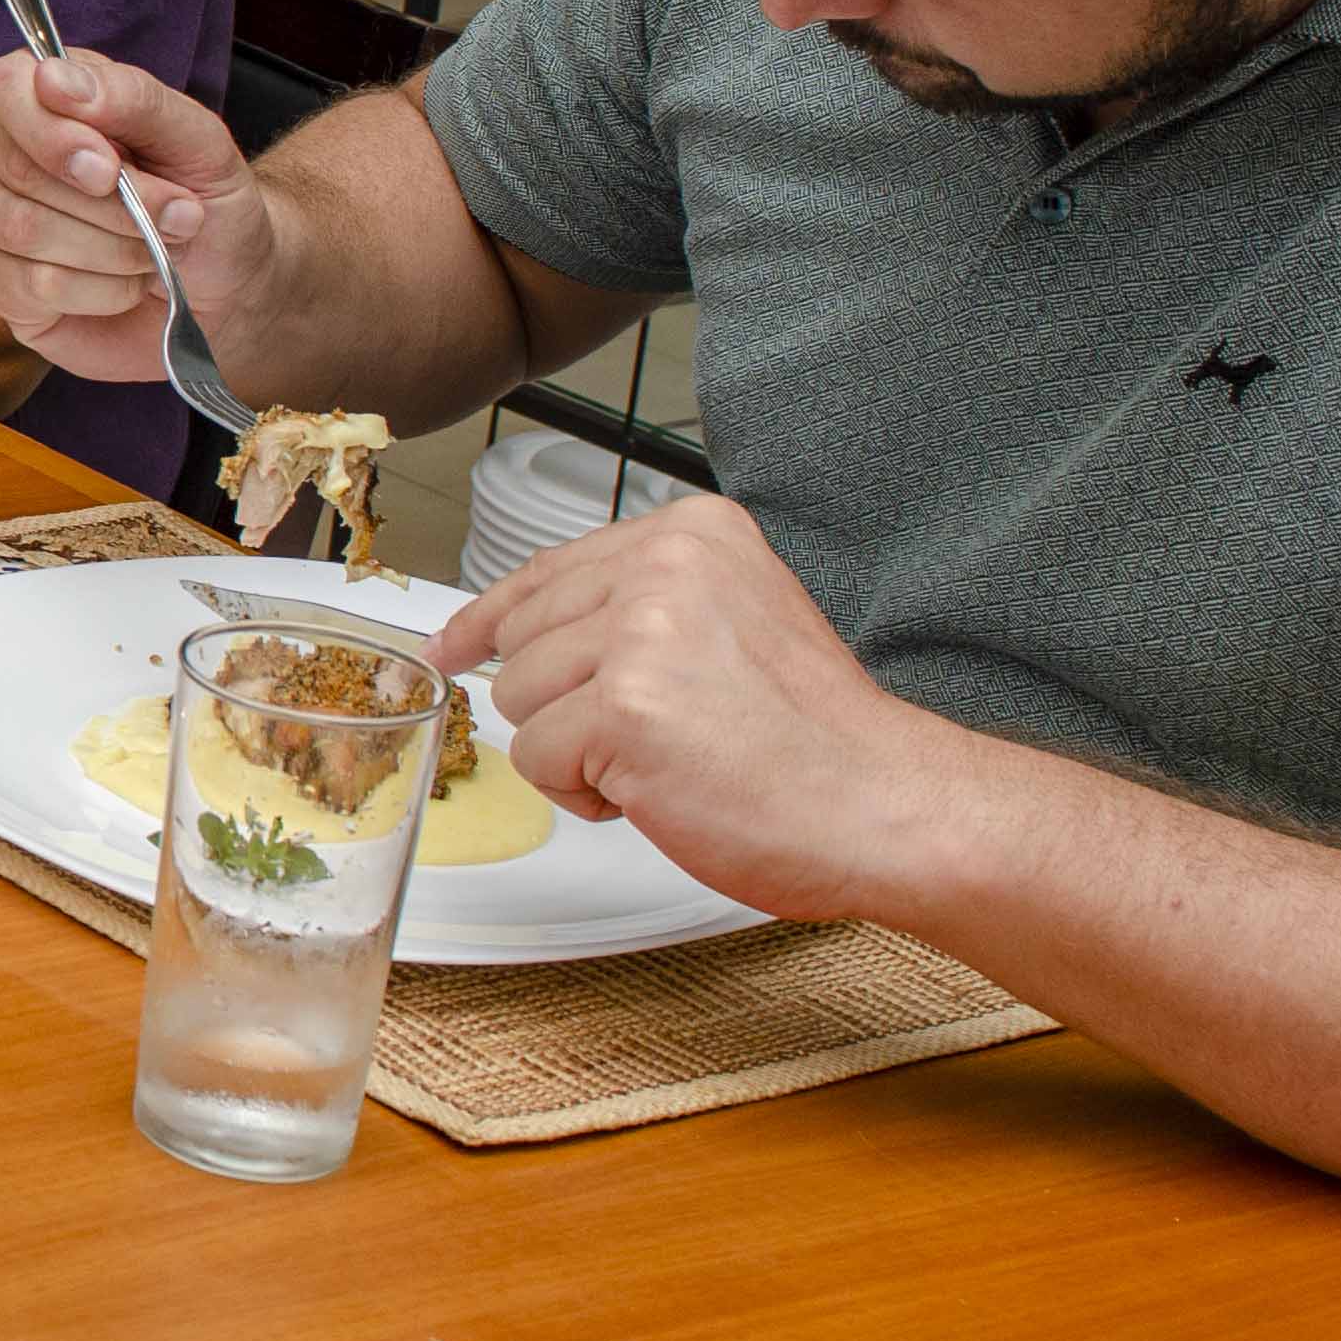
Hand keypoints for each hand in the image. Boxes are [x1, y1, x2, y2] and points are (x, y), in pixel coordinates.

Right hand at [0, 46, 272, 386]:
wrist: (230, 288)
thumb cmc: (210, 203)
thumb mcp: (198, 142)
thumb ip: (133, 99)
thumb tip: (52, 78)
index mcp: (54, 102)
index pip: (7, 85)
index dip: (50, 129)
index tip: (110, 167)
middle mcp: (12, 156)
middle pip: (17, 167)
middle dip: (111, 203)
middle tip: (175, 214)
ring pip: (23, 229)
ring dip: (114, 248)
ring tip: (156, 250)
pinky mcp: (6, 288)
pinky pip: (33, 286)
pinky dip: (104, 291)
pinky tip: (129, 286)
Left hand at [432, 499, 983, 926]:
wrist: (886, 805)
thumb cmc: (815, 740)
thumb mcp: (732, 624)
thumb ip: (639, 608)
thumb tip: (522, 629)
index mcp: (692, 535)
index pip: (547, 571)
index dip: (492, 619)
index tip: (454, 644)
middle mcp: (664, 567)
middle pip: (525, 640)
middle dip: (566, 706)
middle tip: (653, 739)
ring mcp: (641, 634)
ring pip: (522, 701)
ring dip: (578, 752)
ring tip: (670, 761)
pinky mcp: (624, 708)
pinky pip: (540, 760)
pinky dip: (587, 794)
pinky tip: (660, 790)